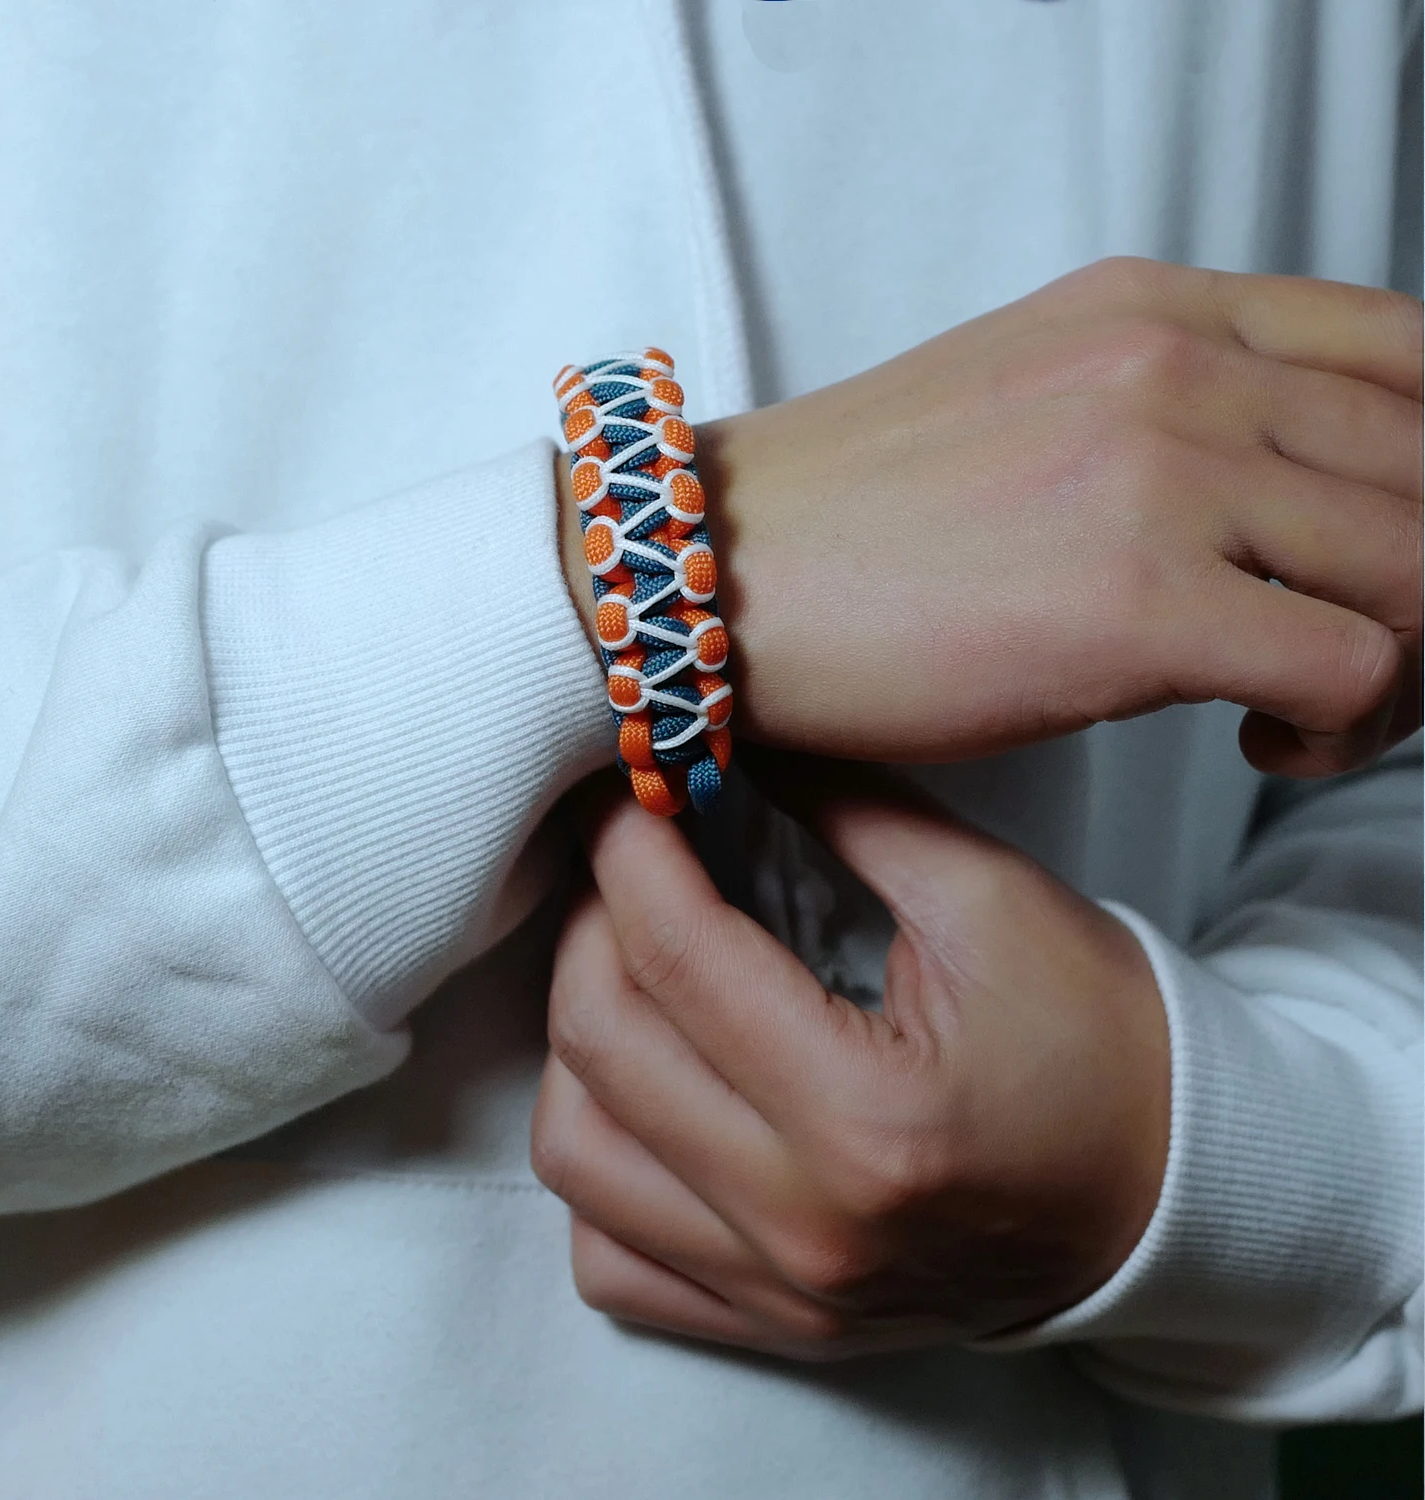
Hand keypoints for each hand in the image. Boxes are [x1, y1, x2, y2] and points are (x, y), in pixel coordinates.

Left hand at [530, 761, 1170, 1357]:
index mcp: (869, 1115)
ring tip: (634, 975)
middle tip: (632, 869)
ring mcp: (783, 1292)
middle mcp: (807, 1225)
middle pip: (600, 1048)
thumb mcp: (991, 901)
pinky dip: (602, 1167)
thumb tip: (728, 749)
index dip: (630, 852)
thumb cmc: (1098, 1037)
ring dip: (580, 1044)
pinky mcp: (776, 1325)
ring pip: (575, 1156)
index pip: (676, 957)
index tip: (628, 795)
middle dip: (589, 926)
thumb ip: (851, 811)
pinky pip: (609, 1260)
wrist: (1170, 1193)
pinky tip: (649, 1097)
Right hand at [563, 258, 1421, 776]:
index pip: (1407, 355)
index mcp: (1153, 309)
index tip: (1386, 557)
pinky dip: (1348, 726)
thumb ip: (1162, 418)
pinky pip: (1353, 668)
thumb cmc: (846, 519)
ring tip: (1320, 714)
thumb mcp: (1027, 405)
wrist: (707, 577)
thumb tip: (1267, 507)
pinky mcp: (1137, 604)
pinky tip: (1265, 746)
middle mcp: (1176, 367)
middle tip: (1374, 660)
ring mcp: (1161, 475)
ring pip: (1420, 571)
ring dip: (1406, 664)